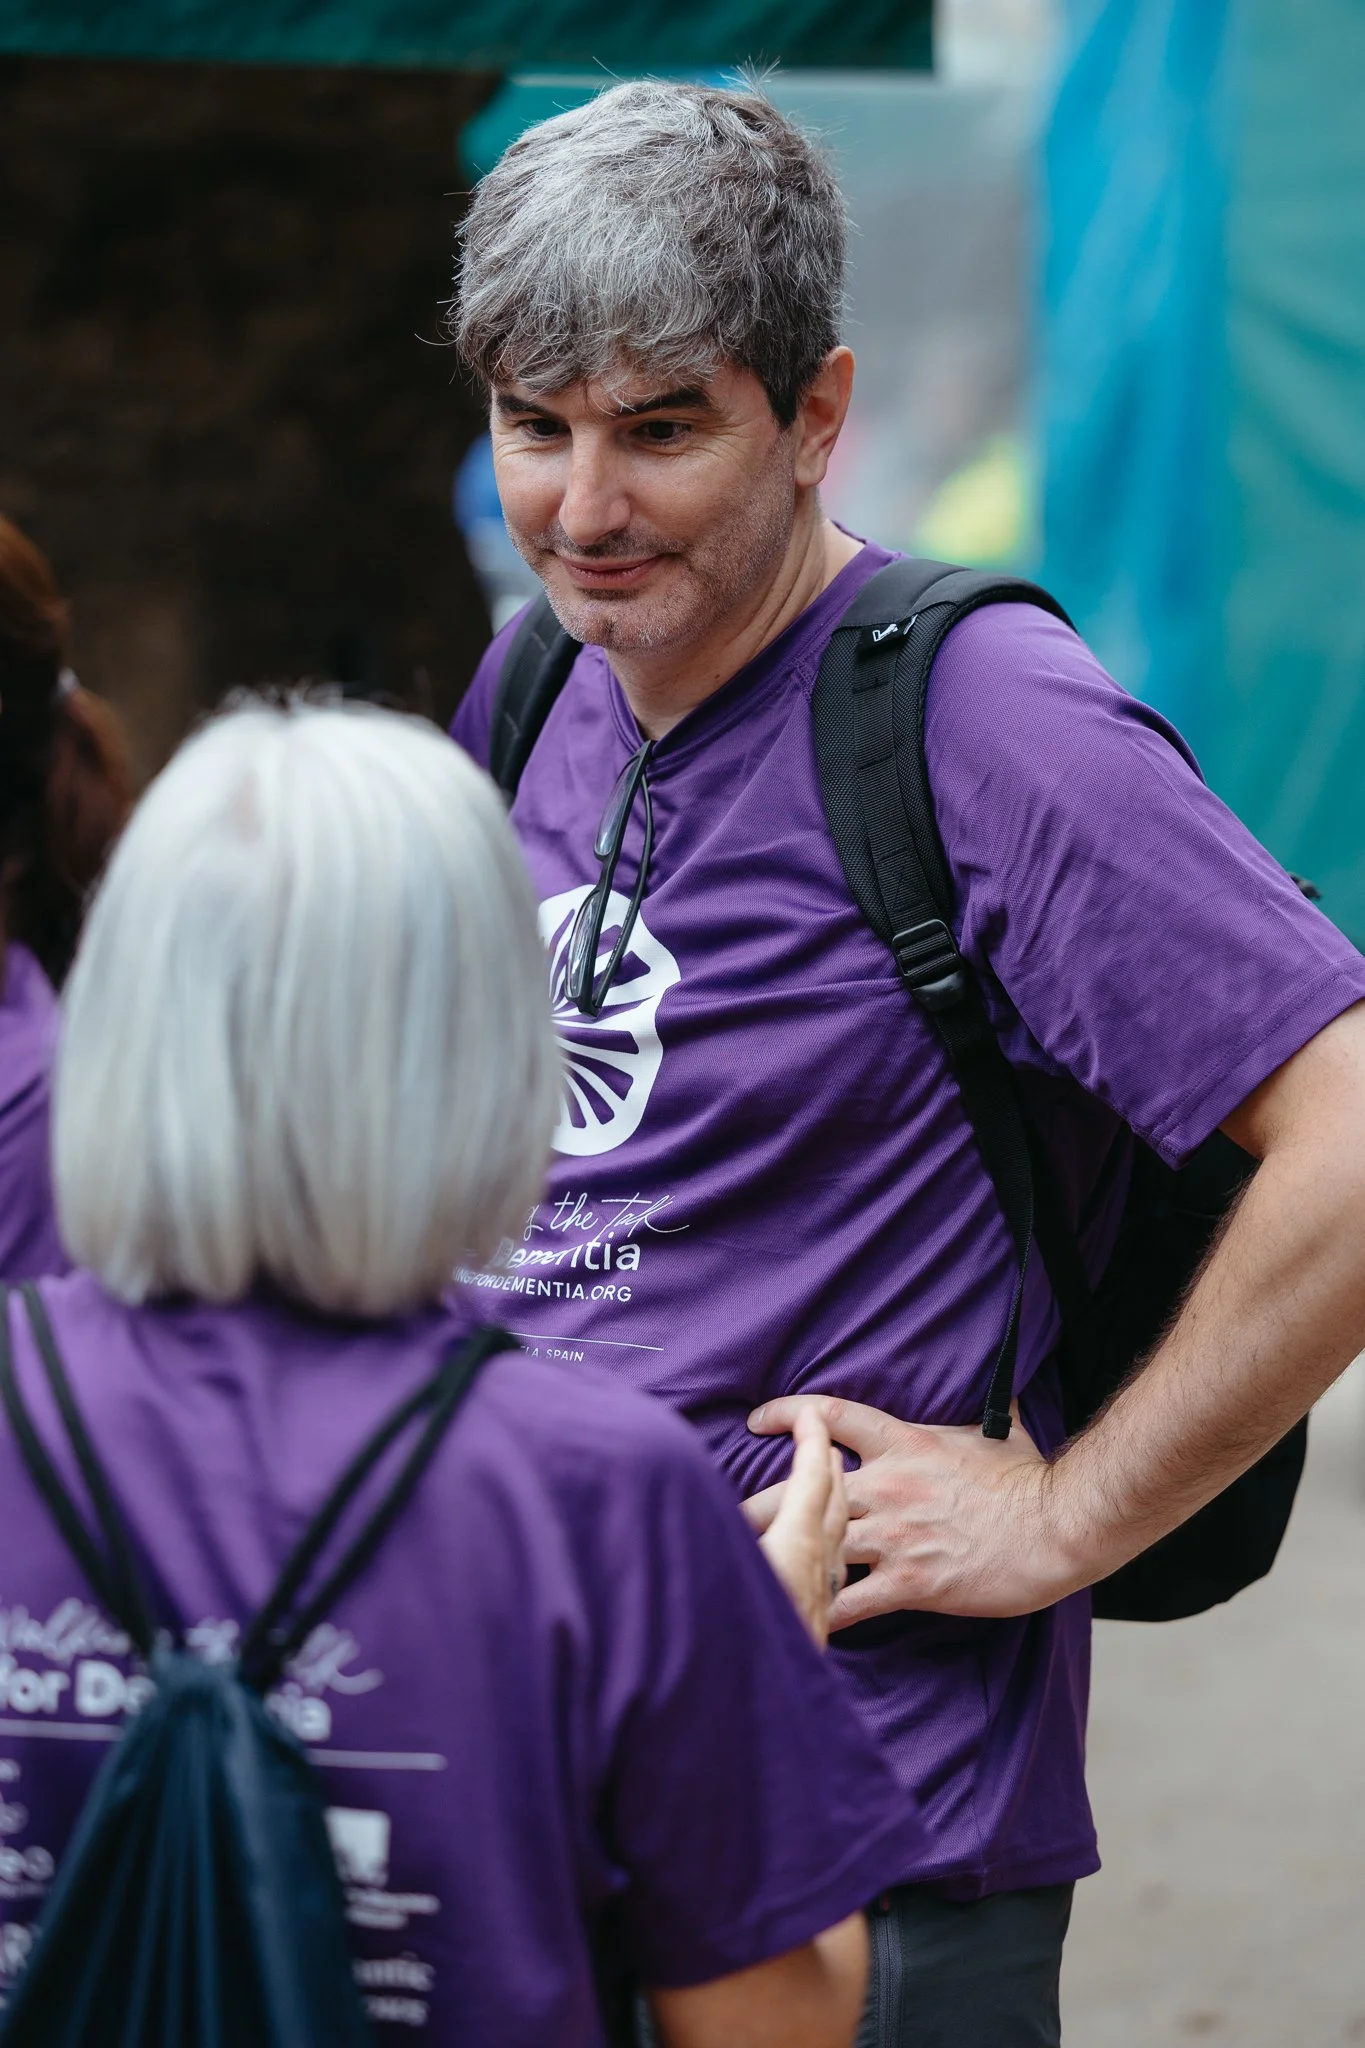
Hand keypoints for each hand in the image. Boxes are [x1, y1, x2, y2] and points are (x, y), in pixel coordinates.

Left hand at [745, 1395, 1074, 1623]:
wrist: (1056, 1526)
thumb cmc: (1032, 1482)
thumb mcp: (1003, 1433)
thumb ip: (989, 1413)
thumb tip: (1005, 1390)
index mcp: (903, 1443)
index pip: (830, 1417)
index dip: (789, 1414)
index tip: (758, 1421)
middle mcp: (888, 1486)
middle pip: (801, 1488)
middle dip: (757, 1503)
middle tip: (722, 1514)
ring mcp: (895, 1535)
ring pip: (815, 1543)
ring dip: (778, 1557)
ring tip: (743, 1569)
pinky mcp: (910, 1582)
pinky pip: (849, 1601)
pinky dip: (821, 1611)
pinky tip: (797, 1619)